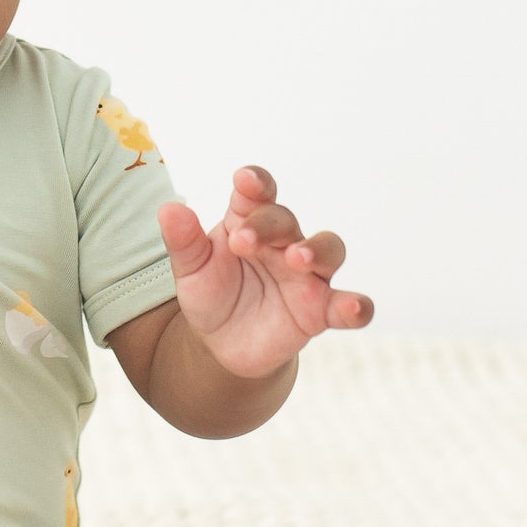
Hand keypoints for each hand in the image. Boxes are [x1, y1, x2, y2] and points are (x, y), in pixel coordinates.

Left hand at [158, 167, 372, 379]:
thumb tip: (168, 210)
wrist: (222, 346)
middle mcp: (284, 242)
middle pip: (287, 220)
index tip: (244, 180)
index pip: (257, 193)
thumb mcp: (190, 270)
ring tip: (297, 258)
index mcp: (249, 222)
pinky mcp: (320, 311)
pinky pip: (349, 305)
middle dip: (268, 224)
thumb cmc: (210, 295)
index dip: (255, 183)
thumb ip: (183, 241)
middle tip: (243, 242)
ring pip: (329, 249)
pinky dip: (358, 305)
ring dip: (316, 250)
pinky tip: (354, 307)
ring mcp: (307, 276)